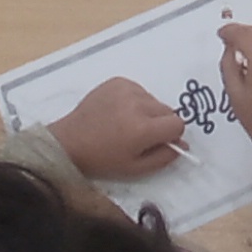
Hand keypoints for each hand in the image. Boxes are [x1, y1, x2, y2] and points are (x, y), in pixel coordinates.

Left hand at [46, 77, 187, 180]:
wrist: (69, 142)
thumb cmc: (102, 160)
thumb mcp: (135, 168)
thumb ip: (164, 156)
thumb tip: (182, 144)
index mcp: (142, 128)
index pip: (178, 124)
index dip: (171, 135)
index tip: (158, 142)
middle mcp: (137, 104)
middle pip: (167, 111)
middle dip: (159, 124)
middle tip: (140, 136)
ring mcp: (126, 90)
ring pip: (153, 100)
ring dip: (147, 112)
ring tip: (126, 124)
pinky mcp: (117, 82)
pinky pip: (139, 91)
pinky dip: (135, 101)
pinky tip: (119, 113)